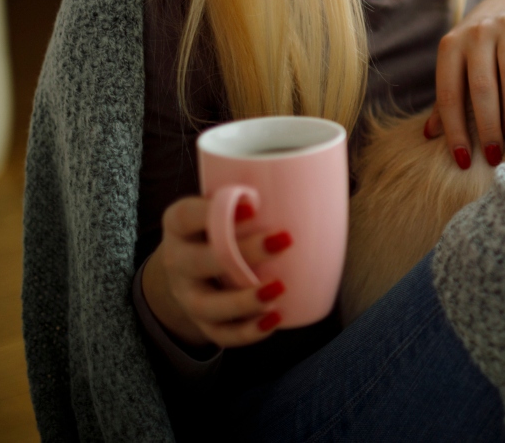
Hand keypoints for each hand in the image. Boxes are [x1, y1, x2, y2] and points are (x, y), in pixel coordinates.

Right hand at [142, 195, 291, 347]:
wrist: (192, 268)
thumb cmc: (226, 225)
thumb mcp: (228, 203)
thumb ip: (261, 188)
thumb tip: (327, 168)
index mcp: (180, 223)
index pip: (186, 215)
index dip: (213, 211)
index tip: (253, 203)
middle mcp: (176, 259)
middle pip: (199, 261)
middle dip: (242, 253)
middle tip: (285, 239)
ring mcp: (186, 294)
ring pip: (207, 304)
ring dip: (243, 300)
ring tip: (279, 288)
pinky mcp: (200, 322)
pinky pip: (219, 335)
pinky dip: (247, 332)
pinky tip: (274, 319)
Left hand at [424, 0, 504, 168]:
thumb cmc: (481, 48)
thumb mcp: (459, 66)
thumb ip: (447, 98)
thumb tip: (429, 135)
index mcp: (451, 46)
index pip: (449, 94)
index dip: (455, 131)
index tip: (463, 161)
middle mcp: (477, 32)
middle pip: (481, 86)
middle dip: (487, 126)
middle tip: (494, 155)